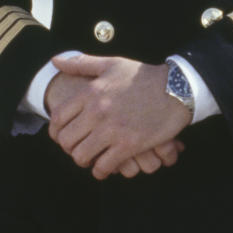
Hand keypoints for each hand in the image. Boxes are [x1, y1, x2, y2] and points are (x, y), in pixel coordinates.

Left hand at [47, 54, 189, 178]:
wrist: (176, 89)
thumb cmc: (144, 76)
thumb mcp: (112, 64)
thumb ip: (81, 63)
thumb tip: (55, 61)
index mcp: (90, 92)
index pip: (58, 118)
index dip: (55, 131)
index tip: (61, 136)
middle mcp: (97, 112)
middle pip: (67, 140)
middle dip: (68, 148)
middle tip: (76, 149)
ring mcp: (112, 130)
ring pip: (82, 156)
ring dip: (83, 161)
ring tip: (90, 159)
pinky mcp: (129, 145)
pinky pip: (104, 166)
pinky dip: (101, 171)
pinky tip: (104, 168)